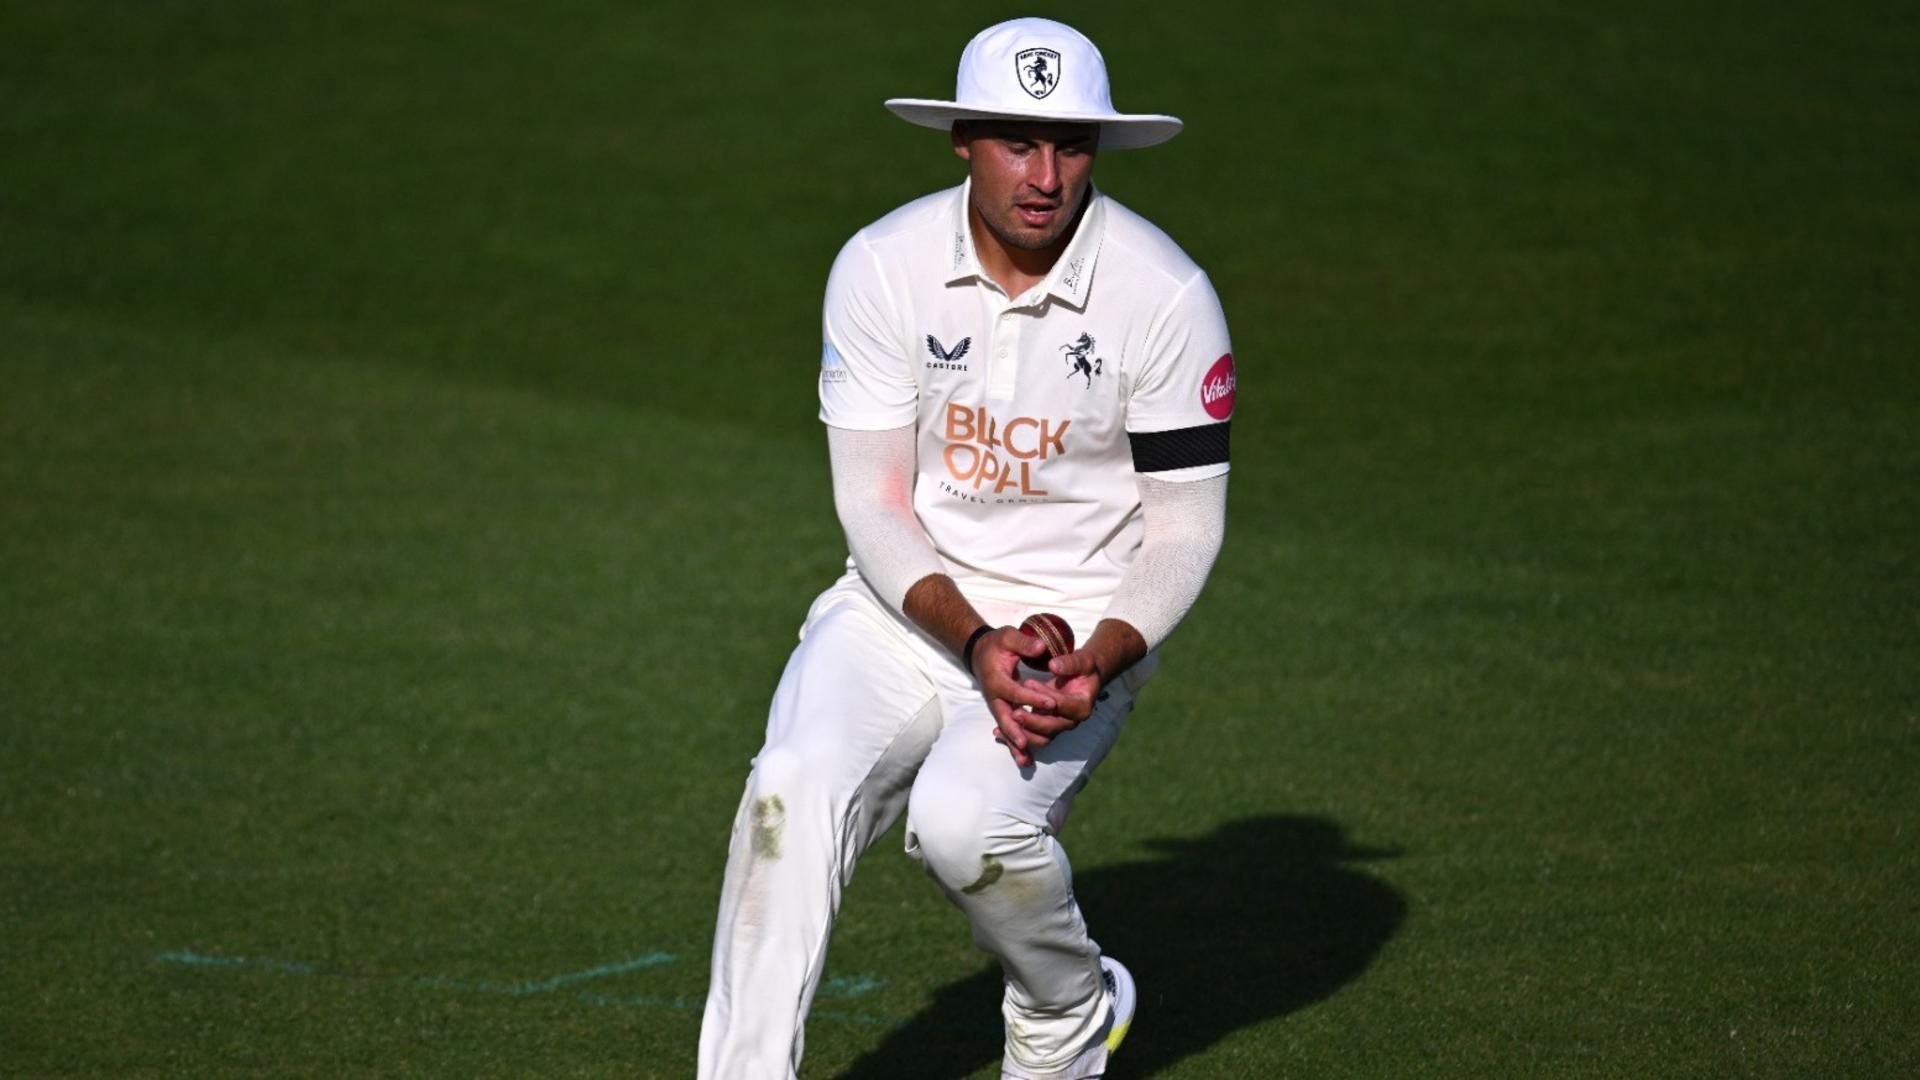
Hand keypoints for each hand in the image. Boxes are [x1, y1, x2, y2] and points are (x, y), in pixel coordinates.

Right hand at [971, 627, 1075, 767]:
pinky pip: (1008, 731)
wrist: (980, 652)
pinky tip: (1025, 760)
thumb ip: (1024, 643)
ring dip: (1015, 745)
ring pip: (1006, 729)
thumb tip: (1041, 647)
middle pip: (1005, 717)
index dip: (1033, 698)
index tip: (1051, 703)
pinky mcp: (1001, 712)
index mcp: (997, 680)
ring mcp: (997, 707)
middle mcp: (994, 697)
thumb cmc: (996, 644)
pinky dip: (1014, 746)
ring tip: (1026, 760)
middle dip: (1017, 730)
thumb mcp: (1008, 636)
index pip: (1016, 692)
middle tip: (1027, 743)